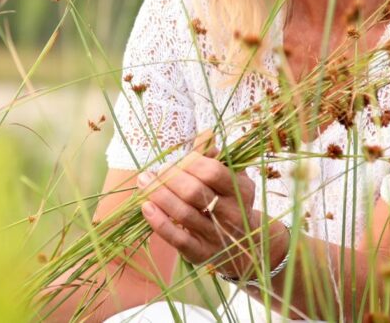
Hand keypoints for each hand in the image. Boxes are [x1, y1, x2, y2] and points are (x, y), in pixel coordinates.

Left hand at [136, 133, 264, 280]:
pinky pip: (178, 239)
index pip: (213, 172)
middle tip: (156, 171)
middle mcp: (232, 215)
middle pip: (194, 192)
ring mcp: (217, 237)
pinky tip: (146, 207)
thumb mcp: (232, 178)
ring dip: (158, 195)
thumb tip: (204, 135)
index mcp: (241, 190)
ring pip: (183, 214)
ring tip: (143, 181)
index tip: (177, 160)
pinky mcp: (201, 254)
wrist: (245, 246)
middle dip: (170, 178)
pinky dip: (159, 222)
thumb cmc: (230, 202)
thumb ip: (216, 157)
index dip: (190, 162)